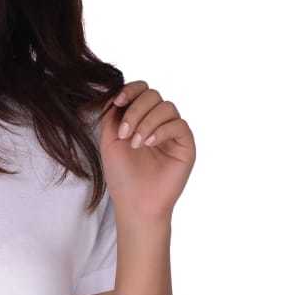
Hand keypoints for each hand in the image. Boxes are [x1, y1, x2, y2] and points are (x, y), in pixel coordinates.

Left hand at [97, 80, 195, 222]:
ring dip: (146, 122)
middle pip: (153, 95)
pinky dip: (161, 130)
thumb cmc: (122, 176)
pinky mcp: (185, 145)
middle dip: (135, 110)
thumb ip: (112, 115)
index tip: (117, 102)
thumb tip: (114, 92)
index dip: (130, 90)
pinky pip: (179, 125)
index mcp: (140, 118)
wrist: (135, 204)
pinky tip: (148, 143)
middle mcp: (158, 122)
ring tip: (135, 143)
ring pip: (166, 107)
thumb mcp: (109, 140)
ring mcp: (173, 133)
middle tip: (124, 133)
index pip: (141, 91)